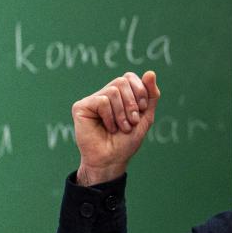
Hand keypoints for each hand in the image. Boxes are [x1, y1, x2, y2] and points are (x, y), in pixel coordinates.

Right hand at [72, 71, 159, 185]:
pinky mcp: (80, 107)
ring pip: (113, 91)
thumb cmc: (126, 141)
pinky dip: (110, 116)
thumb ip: (150, 95)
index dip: (139, 91)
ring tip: (121, 127)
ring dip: (122, 113)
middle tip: (132, 121)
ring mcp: (91, 100)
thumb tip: (150, 72)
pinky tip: (108, 127)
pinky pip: (102, 101)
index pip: (129, 77)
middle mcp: (103, 94)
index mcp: (118, 95)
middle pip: (122, 81)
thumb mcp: (145, 116)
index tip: (142, 110)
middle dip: (132, 103)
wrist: (111, 160)